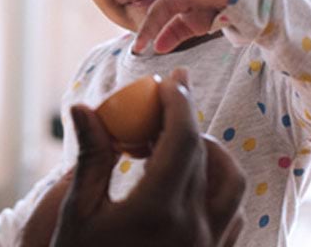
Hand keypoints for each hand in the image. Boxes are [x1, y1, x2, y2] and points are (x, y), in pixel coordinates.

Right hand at [31, 69, 245, 246]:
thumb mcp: (78, 211)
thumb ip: (90, 156)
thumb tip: (81, 106)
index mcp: (157, 209)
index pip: (181, 139)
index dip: (177, 102)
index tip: (169, 79)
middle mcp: (194, 227)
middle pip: (205, 154)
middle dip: (186, 119)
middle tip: (160, 104)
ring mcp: (209, 246)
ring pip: (231, 182)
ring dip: (209, 152)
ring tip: (175, 143)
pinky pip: (232, 212)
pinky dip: (218, 185)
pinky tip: (188, 182)